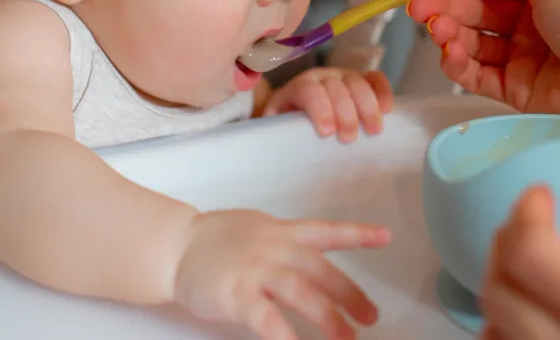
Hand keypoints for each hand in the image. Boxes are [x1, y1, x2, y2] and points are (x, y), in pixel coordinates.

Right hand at [174, 210, 391, 339]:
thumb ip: (286, 243)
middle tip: (370, 317)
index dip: (357, 233)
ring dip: (328, 318)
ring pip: (302, 292)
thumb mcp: (256, 230)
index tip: (385, 237)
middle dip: (350, 295)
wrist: (174, 246)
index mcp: (281, 231)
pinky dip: (285, 336)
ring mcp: (255, 270)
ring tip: (346, 339)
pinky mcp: (236, 295)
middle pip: (321, 270)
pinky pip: (267, 319)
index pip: (326, 230)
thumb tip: (317, 263)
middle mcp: (273, 247)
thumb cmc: (215, 241)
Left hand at [261, 68, 393, 141]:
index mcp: (297, 89)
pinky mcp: (360, 81)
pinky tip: (387, 109)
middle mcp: (320, 78)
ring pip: (356, 81)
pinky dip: (383, 91)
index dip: (319, 108)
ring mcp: (342, 77)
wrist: (295, 115)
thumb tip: (281, 161)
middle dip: (345, 112)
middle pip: (336, 87)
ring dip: (367, 105)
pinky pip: (374, 78)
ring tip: (373, 130)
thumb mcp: (279, 133)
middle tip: (349, 138)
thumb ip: (282, 141)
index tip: (326, 133)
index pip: (308, 90)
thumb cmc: (289, 129)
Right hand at [406, 0, 559, 121]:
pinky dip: (458, 65)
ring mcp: (522, 58)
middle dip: (442, 5)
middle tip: (420, 6)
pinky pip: (476, 76)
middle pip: (472, 11)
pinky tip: (450, 53)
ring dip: (448, 34)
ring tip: (437, 30)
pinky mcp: (516, 91)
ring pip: (470, 42)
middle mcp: (529, 24)